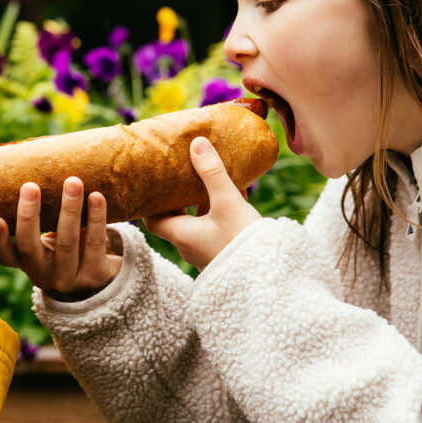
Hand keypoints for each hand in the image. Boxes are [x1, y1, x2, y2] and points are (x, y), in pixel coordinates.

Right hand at [0, 176, 122, 298]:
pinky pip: (94, 244)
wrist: (103, 274)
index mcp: (26, 263)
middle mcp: (42, 274)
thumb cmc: (67, 243)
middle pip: (30, 246)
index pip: (5, 255)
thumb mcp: (46, 240)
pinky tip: (97, 197)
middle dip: (29, 215)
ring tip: (73, 181)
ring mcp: (69, 277)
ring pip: (66, 242)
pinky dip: (95, 218)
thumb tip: (21, 166)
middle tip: (30, 186)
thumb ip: (35, 217)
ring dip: (69, 209)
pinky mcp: (95, 275)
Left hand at [143, 137, 260, 270]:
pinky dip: (222, 207)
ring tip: (209, 174)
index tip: (152, 183)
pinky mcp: (226, 250)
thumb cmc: (242, 243)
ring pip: (200, 219)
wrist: (271, 279)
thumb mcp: (226, 202)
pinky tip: (237, 188)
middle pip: (176, 216)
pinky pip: (219, 225)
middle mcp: (190, 244)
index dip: (149, 202)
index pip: (152, 220)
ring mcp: (208, 249)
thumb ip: (212, 173)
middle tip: (180, 172)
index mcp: (181, 234)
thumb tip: (196, 143)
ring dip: (203, 198)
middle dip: (178, 194)